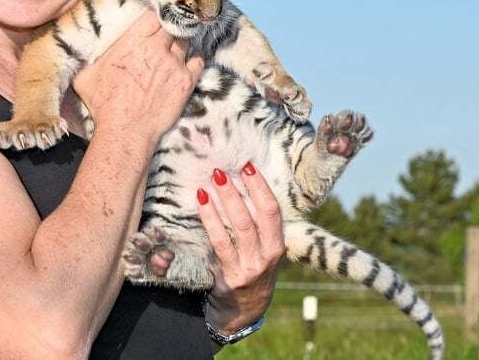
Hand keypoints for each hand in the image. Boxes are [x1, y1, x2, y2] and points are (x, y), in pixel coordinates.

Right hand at [72, 10, 204, 148]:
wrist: (126, 131)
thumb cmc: (104, 105)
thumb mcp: (86, 76)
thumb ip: (91, 58)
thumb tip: (81, 51)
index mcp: (132, 42)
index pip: (153, 15)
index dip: (156, 15)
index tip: (155, 19)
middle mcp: (156, 48)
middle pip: (172, 25)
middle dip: (170, 27)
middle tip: (166, 33)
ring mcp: (174, 63)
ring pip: (185, 41)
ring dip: (181, 43)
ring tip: (175, 50)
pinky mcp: (186, 81)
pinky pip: (198, 61)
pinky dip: (194, 59)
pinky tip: (188, 63)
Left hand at [198, 163, 283, 333]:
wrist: (243, 311)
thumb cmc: (253, 270)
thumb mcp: (264, 250)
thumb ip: (259, 225)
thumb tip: (242, 183)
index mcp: (277, 246)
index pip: (272, 211)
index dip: (261, 187)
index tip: (248, 166)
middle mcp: (266, 257)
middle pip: (254, 217)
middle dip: (238, 190)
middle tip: (221, 170)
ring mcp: (247, 268)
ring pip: (236, 229)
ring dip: (222, 202)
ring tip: (209, 182)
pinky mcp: (229, 277)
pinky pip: (218, 244)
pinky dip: (210, 221)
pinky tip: (201, 204)